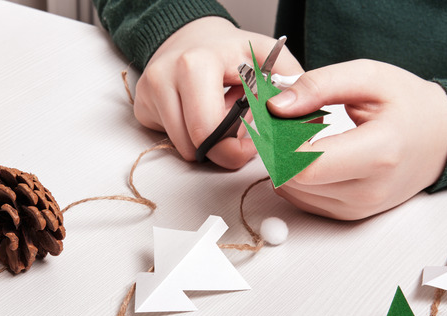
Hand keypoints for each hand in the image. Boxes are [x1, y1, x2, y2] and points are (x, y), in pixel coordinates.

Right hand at [134, 17, 302, 168]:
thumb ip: (291, 84)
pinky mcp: (142, 107)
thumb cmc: (232, 51)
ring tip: (221, 117)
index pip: (211, 130)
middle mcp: (165, 77)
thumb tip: (304, 118)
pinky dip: (191, 137)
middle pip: (195, 145)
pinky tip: (201, 115)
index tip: (256, 143)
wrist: (192, 37)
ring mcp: (149, 93)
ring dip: (208, 143)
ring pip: (184, 148)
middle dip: (223, 148)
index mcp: (197, 64)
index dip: (238, 147)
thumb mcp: (269, 57)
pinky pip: (171, 141)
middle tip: (241, 133)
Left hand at [267, 59, 446, 219]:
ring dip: (284, 163)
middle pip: (294, 180)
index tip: (274, 117)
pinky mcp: (348, 215)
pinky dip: (295, 176)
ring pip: (293, 191)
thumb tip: (276, 106)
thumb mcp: (368, 77)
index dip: (278, 142)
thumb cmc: (409, 105)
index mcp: (379, 154)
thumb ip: (319, 86)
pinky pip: (302, 199)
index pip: (306, 165)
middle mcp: (369, 190)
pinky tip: (310, 153)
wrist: (442, 138)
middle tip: (285, 120)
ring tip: (303, 134)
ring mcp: (359, 208)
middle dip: (277, 148)